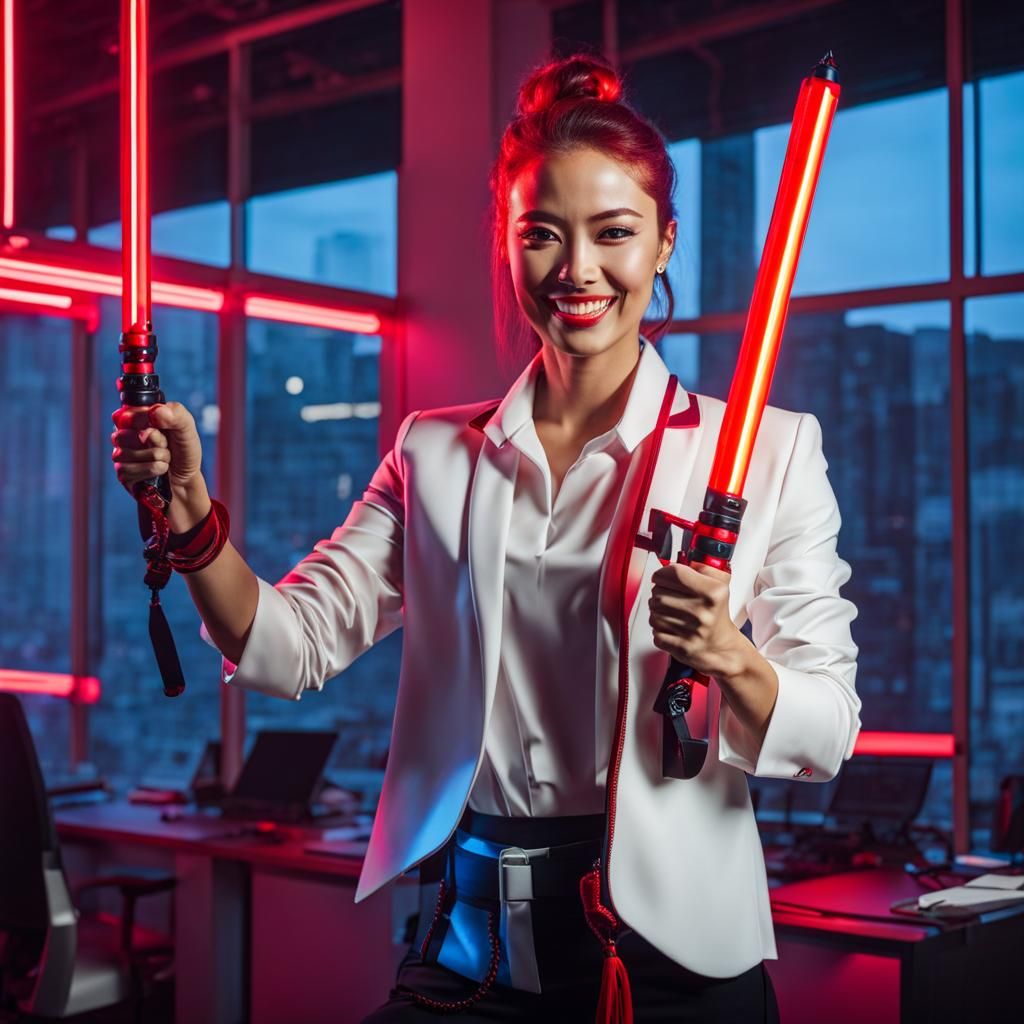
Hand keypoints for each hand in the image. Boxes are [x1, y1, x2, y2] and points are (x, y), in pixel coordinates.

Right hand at [110, 401, 203, 496]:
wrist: (188, 480)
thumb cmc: (184, 452)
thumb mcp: (187, 430)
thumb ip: (176, 415)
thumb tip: (155, 411)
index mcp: (137, 419)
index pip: (126, 414)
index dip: (146, 422)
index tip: (162, 428)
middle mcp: (125, 435)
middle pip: (123, 434)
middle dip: (154, 441)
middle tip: (167, 446)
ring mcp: (121, 454)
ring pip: (125, 453)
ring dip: (155, 456)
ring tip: (166, 458)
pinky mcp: (122, 474)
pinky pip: (127, 470)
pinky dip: (150, 470)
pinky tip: (160, 470)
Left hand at [648, 561, 744, 677]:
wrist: (722, 646)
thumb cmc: (717, 615)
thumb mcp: (720, 586)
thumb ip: (704, 567)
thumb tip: (683, 559)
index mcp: (714, 593)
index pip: (675, 573)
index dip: (663, 572)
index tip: (661, 575)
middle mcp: (702, 612)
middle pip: (659, 592)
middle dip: (659, 591)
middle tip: (666, 594)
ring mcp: (691, 632)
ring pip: (654, 612)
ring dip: (657, 610)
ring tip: (669, 611)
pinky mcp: (681, 647)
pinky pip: (655, 631)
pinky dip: (659, 628)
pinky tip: (670, 626)